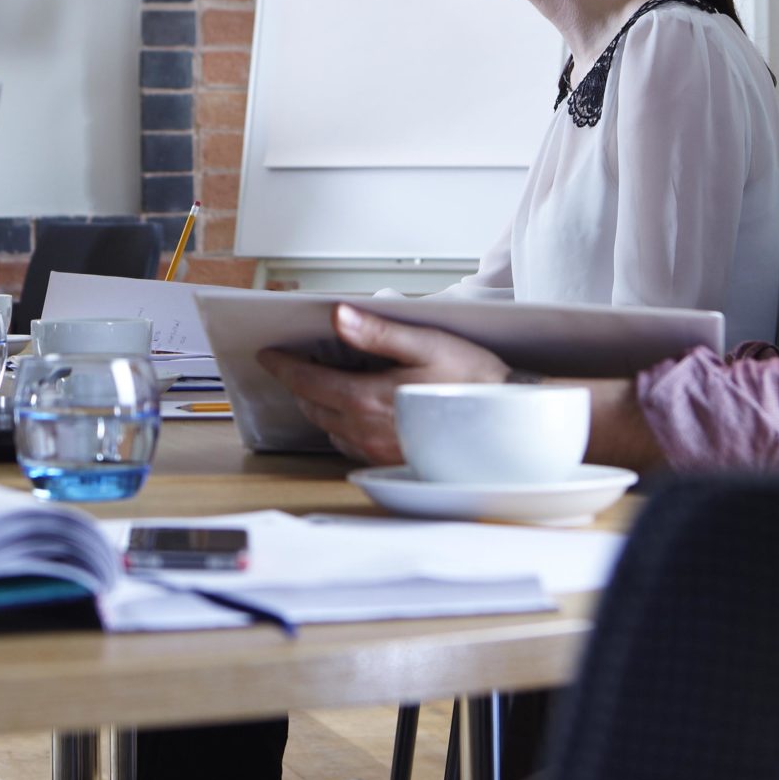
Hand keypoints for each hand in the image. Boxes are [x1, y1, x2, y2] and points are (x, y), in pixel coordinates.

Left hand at [253, 304, 511, 463]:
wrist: (509, 420)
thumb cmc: (474, 380)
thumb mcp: (426, 344)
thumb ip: (377, 333)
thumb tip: (338, 318)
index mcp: (369, 399)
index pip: (309, 381)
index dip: (285, 365)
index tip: (269, 354)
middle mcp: (368, 430)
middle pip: (314, 406)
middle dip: (299, 384)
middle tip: (293, 364)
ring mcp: (379, 450)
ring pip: (330, 427)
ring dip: (319, 405)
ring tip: (321, 384)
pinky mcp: (393, 461)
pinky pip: (351, 444)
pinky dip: (341, 425)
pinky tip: (353, 411)